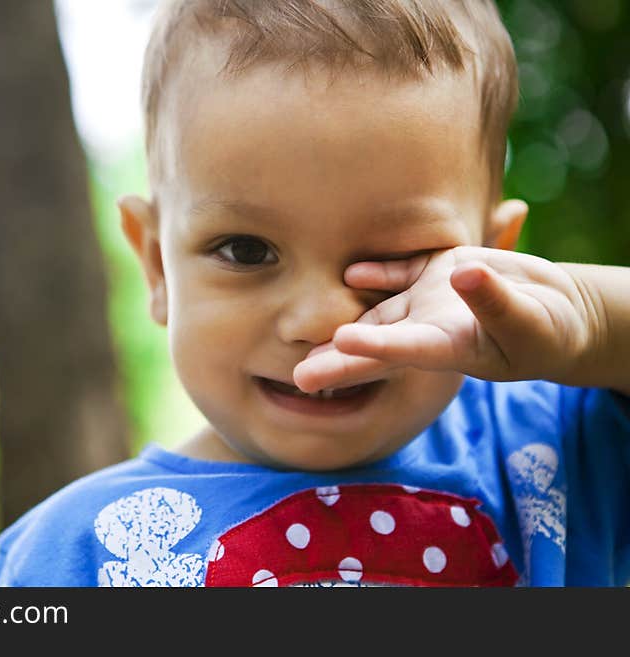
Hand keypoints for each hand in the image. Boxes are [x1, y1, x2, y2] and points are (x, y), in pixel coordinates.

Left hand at [293, 246, 595, 392]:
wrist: (553, 312)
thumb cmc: (545, 331)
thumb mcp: (528, 321)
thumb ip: (494, 301)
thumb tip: (463, 276)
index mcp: (449, 347)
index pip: (404, 350)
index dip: (373, 347)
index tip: (341, 342)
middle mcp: (426, 328)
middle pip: (374, 342)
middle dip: (336, 361)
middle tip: (297, 378)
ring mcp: (425, 301)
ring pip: (376, 309)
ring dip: (341, 317)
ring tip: (295, 331)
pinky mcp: (433, 272)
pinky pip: (397, 272)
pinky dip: (375, 271)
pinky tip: (351, 272)